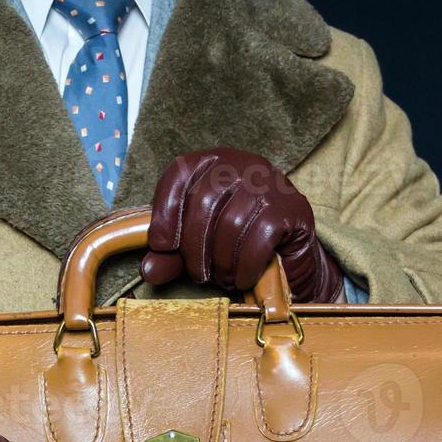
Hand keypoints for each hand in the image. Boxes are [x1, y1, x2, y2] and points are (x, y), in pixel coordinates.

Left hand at [140, 147, 344, 301]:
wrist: (291, 261)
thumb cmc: (237, 248)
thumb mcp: (197, 250)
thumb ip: (171, 257)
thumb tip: (148, 270)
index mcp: (214, 163)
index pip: (179, 174)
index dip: (164, 211)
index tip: (162, 246)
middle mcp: (243, 164)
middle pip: (204, 200)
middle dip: (194, 246)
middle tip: (198, 274)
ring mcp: (271, 183)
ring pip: (231, 223)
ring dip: (221, 262)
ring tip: (222, 278)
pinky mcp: (293, 208)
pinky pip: (260, 238)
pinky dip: (245, 266)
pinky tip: (243, 278)